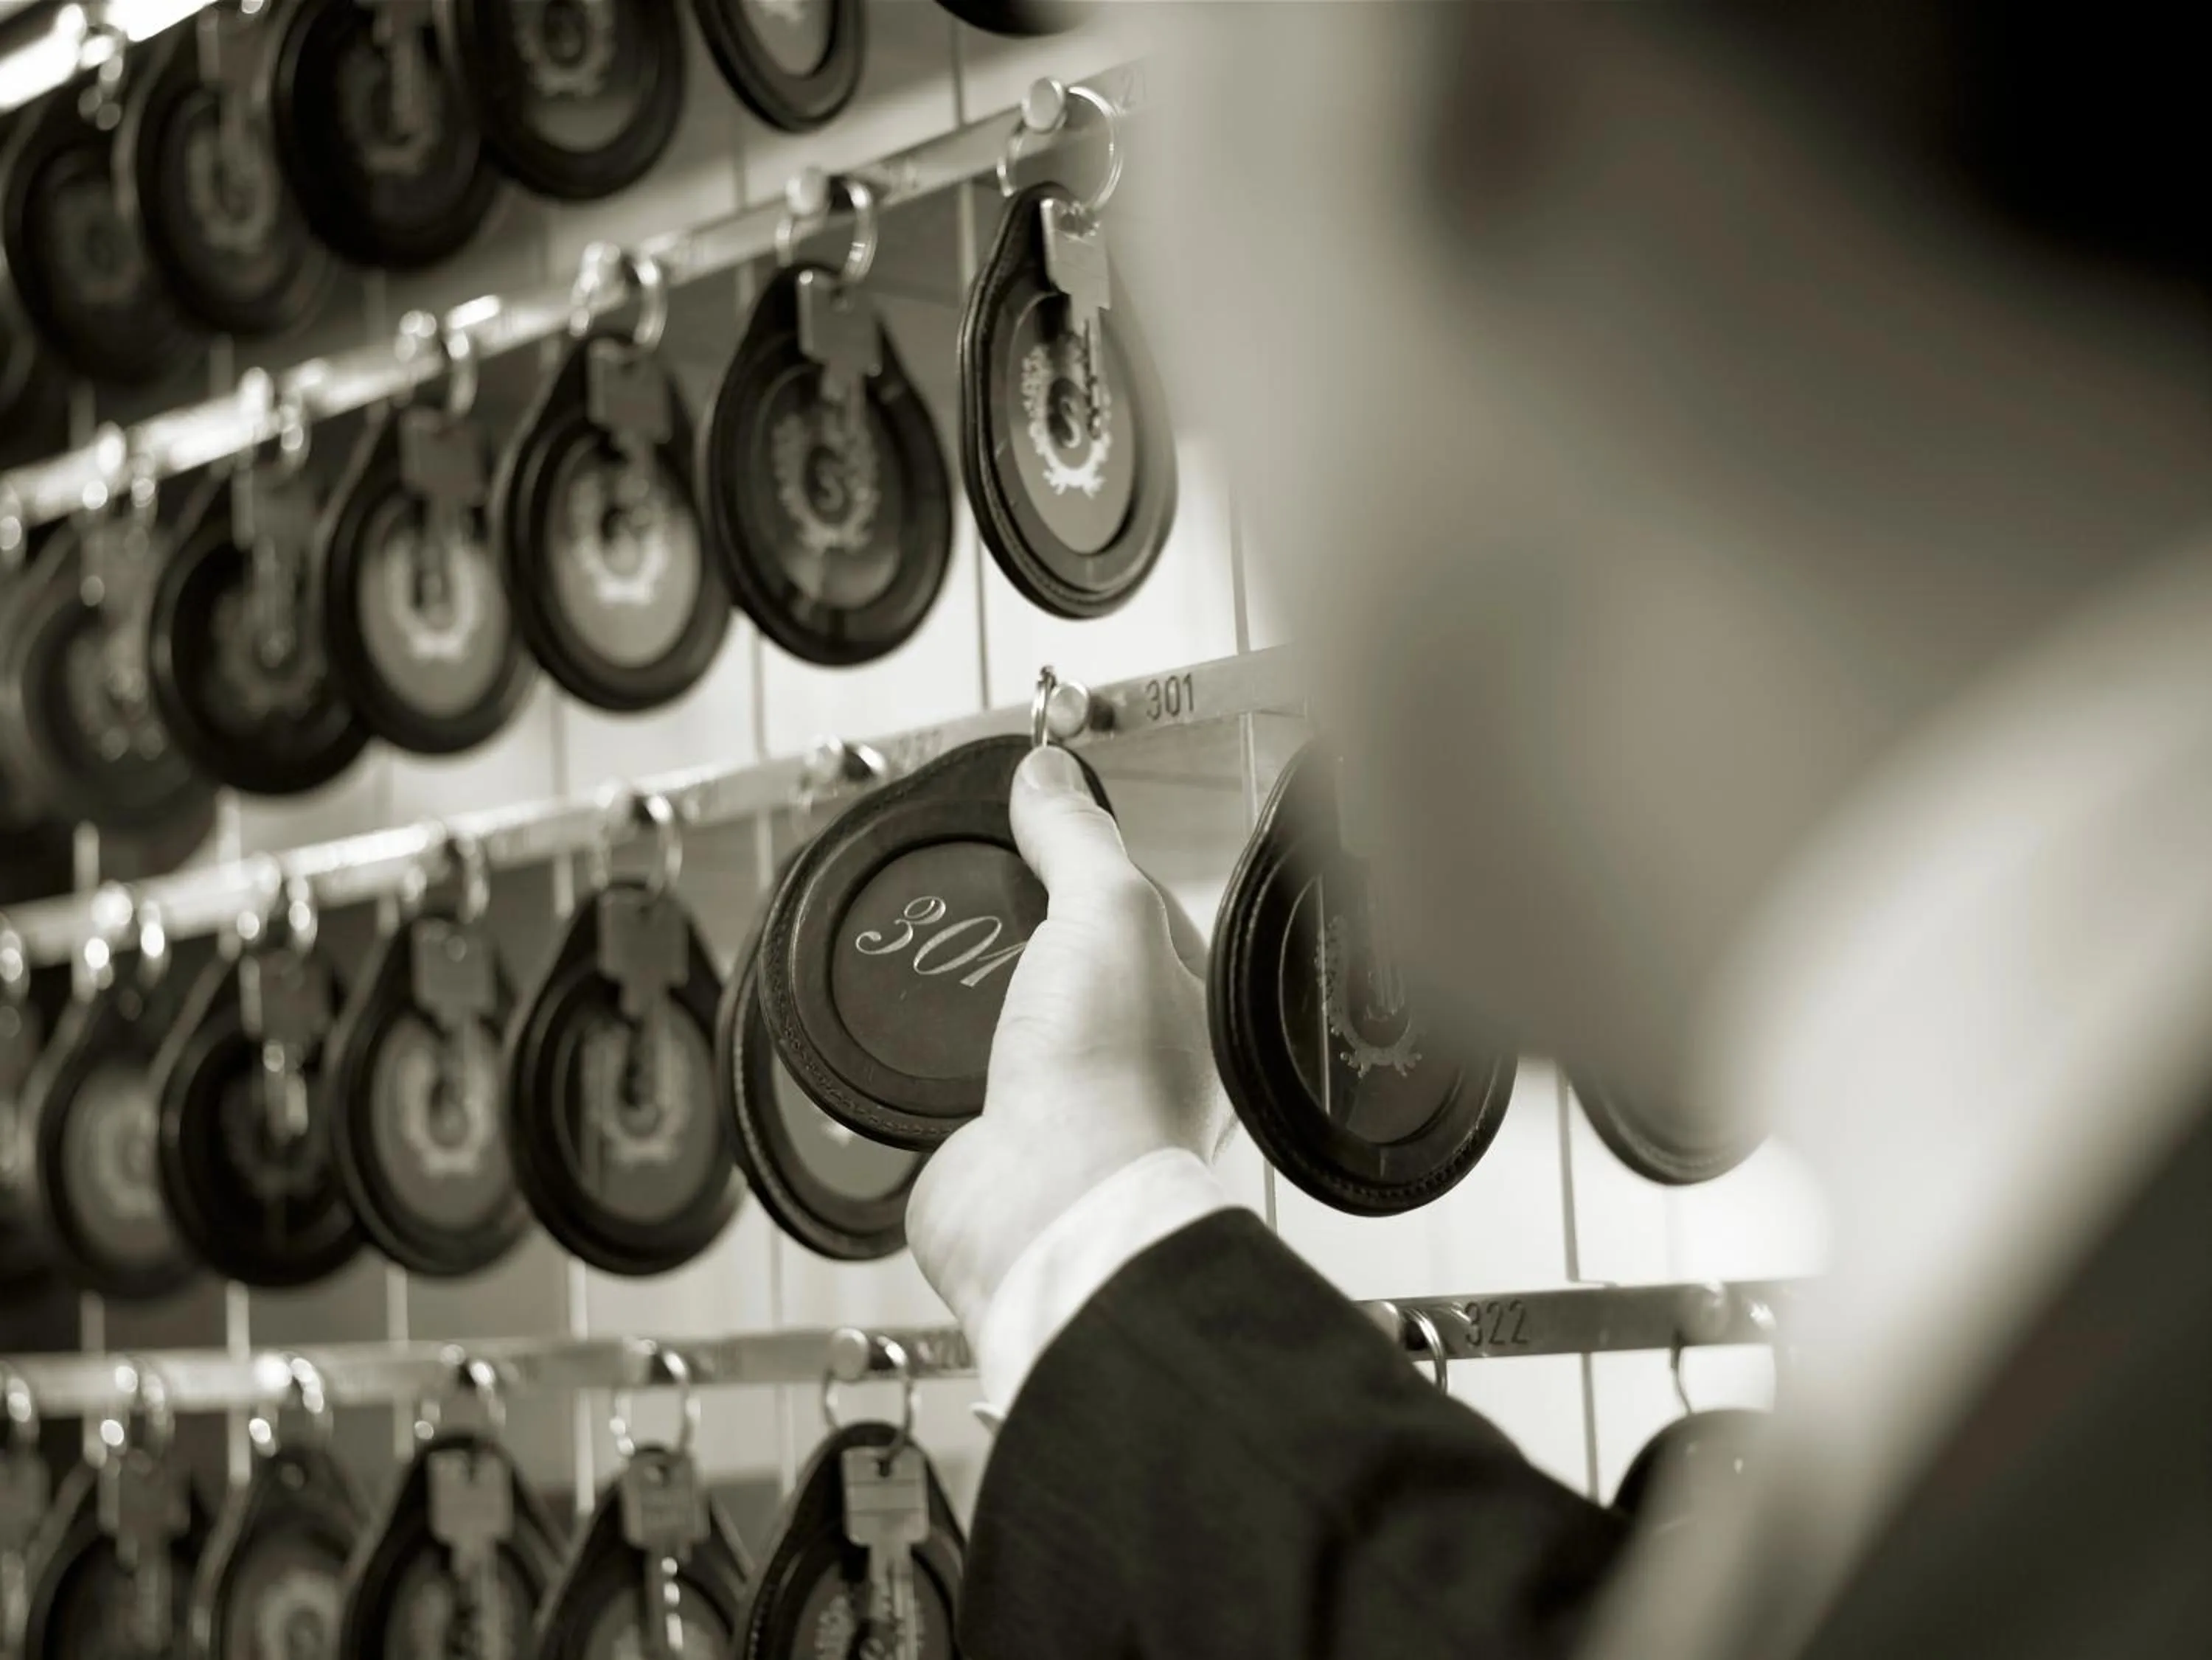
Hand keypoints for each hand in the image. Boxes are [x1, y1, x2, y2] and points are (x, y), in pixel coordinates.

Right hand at [906, 745, 1236, 1333]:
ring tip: (937, 955)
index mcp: (1187, 998)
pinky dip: (937, 1050)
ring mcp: (1067, 1094)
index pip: (1132, 898)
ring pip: (1013, 1014)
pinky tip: (918, 1028)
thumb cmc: (1108, 1084)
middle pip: (1066, 954)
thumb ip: (1078, 839)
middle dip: (1016, 925)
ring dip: (975, 994)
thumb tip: (1049, 772)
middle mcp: (1136, 1050)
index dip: (1078, 853)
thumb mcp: (1106, 914)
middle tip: (971, 886)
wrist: (1044, 1208)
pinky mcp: (999, 1130)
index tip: (1029, 815)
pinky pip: (965, 1071)